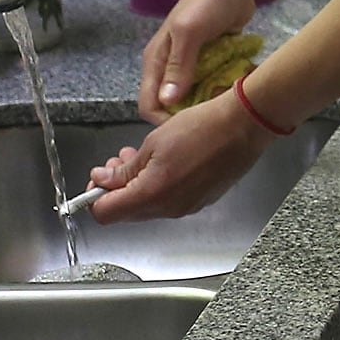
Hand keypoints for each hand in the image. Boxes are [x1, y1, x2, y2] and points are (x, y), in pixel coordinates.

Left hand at [88, 93, 272, 222]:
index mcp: (152, 194)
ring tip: (144, 157)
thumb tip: (103, 179)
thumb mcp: (154, 142)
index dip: (95, 196)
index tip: (98, 178)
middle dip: (117, 188)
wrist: (245, 126)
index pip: (105, 213)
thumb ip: (125, 168)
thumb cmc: (202, 127)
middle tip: (119, 162)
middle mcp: (169, 209)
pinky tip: (168, 162)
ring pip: (148, 207)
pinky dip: (161, 186)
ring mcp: (187, 208)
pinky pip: (170, 202)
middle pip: (126, 213)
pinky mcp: (201, 202)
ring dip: (139, 185)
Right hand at [137, 0, 258, 120]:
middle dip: (190, 114)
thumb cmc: (207, 3)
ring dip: (207, 102)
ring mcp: (190, 66)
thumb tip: (166, 101)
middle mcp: (169, 67)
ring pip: (193, 98)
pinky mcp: (209, 62)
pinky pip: (210, 85)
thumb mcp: (190, 33)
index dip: (165, 120)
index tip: (190, 126)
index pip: (149, 104)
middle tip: (213, 115)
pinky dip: (220, 89)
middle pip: (171, 105)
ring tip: (227, 102)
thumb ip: (179, 66)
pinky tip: (234, 89)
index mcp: (156, 61)